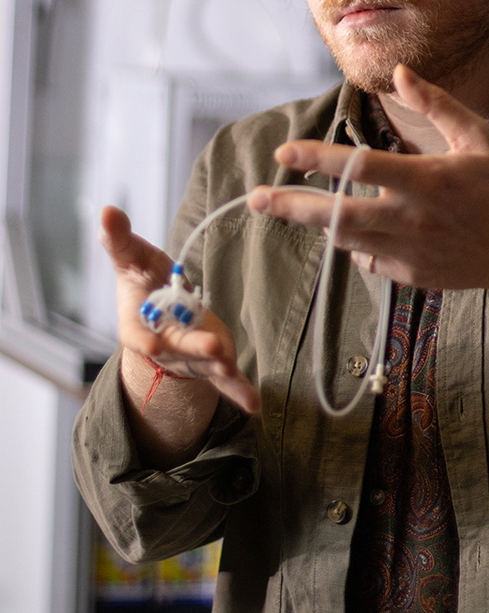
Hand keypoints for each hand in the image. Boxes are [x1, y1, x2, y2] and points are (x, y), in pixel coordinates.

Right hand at [100, 205, 259, 413]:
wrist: (160, 309)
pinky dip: (238, 392)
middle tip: (211, 348)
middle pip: (177, 348)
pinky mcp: (209, 362)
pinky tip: (254, 405)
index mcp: (138, 321)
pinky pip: (224, 380)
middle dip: (194, 347)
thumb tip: (106, 211)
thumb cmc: (142, 279)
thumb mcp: (131, 256)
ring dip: (218, 367)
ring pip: (203, 365)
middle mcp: (162, 343)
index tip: (150, 345)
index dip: (143, 339)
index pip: (136, 333)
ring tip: (232, 366)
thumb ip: (119, 239)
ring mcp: (187, 356)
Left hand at [248, 64, 488, 293]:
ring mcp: (409, 251)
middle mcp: (412, 219)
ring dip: (319, 221)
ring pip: (345, 238)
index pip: (360, 167)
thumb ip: (436, 104)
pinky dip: (355, 242)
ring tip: (297, 205)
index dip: (317, 159)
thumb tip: (399, 72)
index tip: (284, 151)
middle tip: (255, 198)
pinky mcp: (410, 275)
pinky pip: (366, 258)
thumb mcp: (477, 136)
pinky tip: (360, 228)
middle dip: (290, 207)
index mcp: (427, 180)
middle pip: (336, 216)